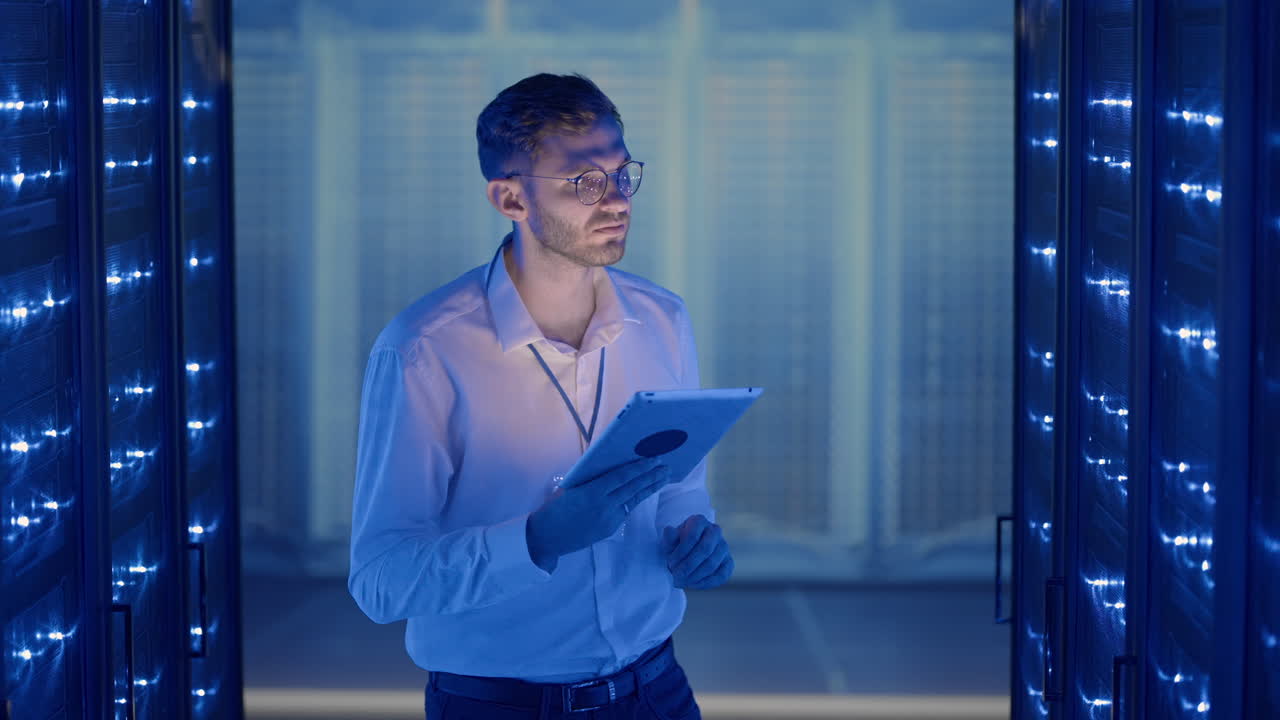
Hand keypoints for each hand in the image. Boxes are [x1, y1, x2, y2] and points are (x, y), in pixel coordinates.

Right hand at [528, 458, 673, 569]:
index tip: (654, 459)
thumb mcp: (570, 488)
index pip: (622, 477)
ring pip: (634, 500)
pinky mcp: (609, 529)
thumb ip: (590, 479)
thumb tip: (610, 467)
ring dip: (650, 488)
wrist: (546, 537)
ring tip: (664, 478)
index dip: (640, 468)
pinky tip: (646, 491)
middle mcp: (604, 505)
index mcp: (592, 492)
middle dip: (651, 476)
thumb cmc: (554, 508)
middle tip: (666, 466)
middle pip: (633, 488)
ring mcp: (608, 519)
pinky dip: (636, 499)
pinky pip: (626, 510)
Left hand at [661, 515, 733, 589]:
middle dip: (688, 565)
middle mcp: (715, 530)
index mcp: (699, 521)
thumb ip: (669, 537)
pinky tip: (693, 584)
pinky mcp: (728, 562)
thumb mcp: (670, 542)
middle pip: (705, 549)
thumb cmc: (676, 547)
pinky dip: (706, 582)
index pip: (692, 536)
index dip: (681, 552)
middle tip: (676, 576)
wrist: (687, 555)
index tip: (670, 563)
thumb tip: (669, 530)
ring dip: (695, 575)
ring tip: (681, 582)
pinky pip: (721, 575)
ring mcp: (724, 546)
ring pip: (712, 563)